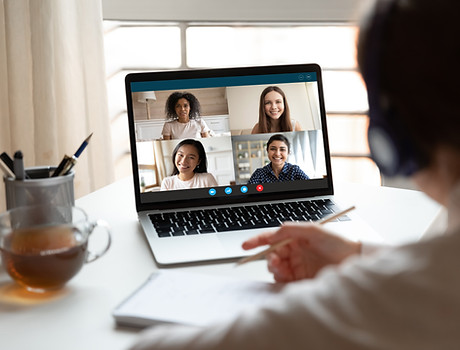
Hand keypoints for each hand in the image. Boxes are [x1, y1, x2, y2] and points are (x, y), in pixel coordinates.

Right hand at [242, 222, 361, 282]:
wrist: (354, 262)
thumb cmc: (338, 244)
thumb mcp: (314, 230)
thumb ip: (291, 229)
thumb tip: (274, 232)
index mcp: (295, 238)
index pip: (271, 239)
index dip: (257, 241)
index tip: (245, 246)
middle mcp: (294, 252)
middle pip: (271, 255)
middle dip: (269, 258)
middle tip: (275, 261)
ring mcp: (297, 267)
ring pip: (275, 269)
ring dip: (275, 269)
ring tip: (283, 269)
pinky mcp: (301, 280)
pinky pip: (284, 281)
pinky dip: (281, 280)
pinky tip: (288, 277)